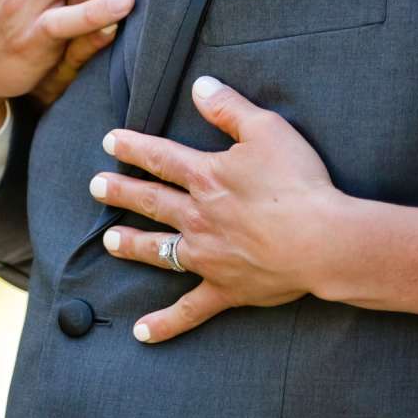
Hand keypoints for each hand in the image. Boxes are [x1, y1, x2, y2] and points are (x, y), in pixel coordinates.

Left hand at [92, 75, 341, 343]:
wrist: (321, 240)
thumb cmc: (298, 183)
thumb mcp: (268, 130)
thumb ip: (230, 107)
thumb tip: (199, 85)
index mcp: (206, 177)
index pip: (161, 158)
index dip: (133, 148)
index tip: (109, 141)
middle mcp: (198, 217)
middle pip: (152, 202)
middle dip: (121, 192)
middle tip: (95, 186)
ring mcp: (208, 256)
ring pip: (159, 250)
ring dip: (132, 244)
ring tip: (109, 240)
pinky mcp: (225, 289)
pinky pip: (189, 310)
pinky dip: (165, 323)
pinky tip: (140, 333)